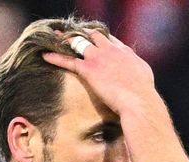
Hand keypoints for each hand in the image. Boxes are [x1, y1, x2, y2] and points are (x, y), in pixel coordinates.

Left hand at [42, 30, 158, 115]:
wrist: (139, 101)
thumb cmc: (144, 93)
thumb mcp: (143, 75)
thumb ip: (135, 68)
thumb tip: (133, 71)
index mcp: (124, 51)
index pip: (109, 39)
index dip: (99, 37)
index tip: (92, 37)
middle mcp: (111, 50)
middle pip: (93, 35)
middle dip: (82, 33)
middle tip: (72, 33)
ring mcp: (99, 58)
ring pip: (79, 43)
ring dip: (67, 40)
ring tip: (56, 39)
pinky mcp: (89, 70)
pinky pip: (68, 61)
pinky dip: (55, 57)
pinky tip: (45, 55)